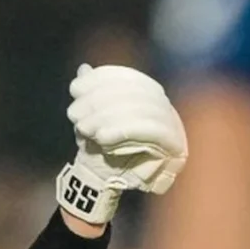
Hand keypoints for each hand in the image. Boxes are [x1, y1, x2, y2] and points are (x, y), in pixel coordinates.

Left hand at [56, 64, 187, 223]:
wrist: (106, 179)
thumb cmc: (98, 145)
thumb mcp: (90, 115)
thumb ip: (90, 92)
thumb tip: (84, 69)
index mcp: (148, 94)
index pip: (127, 78)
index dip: (101, 79)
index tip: (75, 88)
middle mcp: (164, 106)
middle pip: (133, 93)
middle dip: (98, 101)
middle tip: (74, 115)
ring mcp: (173, 125)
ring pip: (141, 111)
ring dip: (106, 118)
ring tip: (84, 129)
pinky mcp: (176, 146)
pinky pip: (151, 132)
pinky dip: (123, 132)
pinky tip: (102, 137)